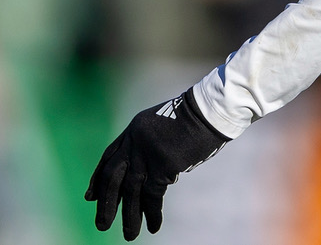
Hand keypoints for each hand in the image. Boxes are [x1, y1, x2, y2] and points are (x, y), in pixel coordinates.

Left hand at [86, 88, 228, 239]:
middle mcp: (134, 142)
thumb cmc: (194, 115)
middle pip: (112, 177)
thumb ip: (150, 143)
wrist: (208, 110)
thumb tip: (150, 172)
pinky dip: (152, 213)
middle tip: (102, 225)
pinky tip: (153, 226)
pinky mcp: (161, 165)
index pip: (108, 157)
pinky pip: (153, 195)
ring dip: (130, 216)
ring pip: (130, 191)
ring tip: (129, 236)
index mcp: (133, 129)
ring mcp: (146, 154)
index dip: (98, 178)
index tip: (91, 197)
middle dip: (107, 203)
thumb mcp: (163, 123)